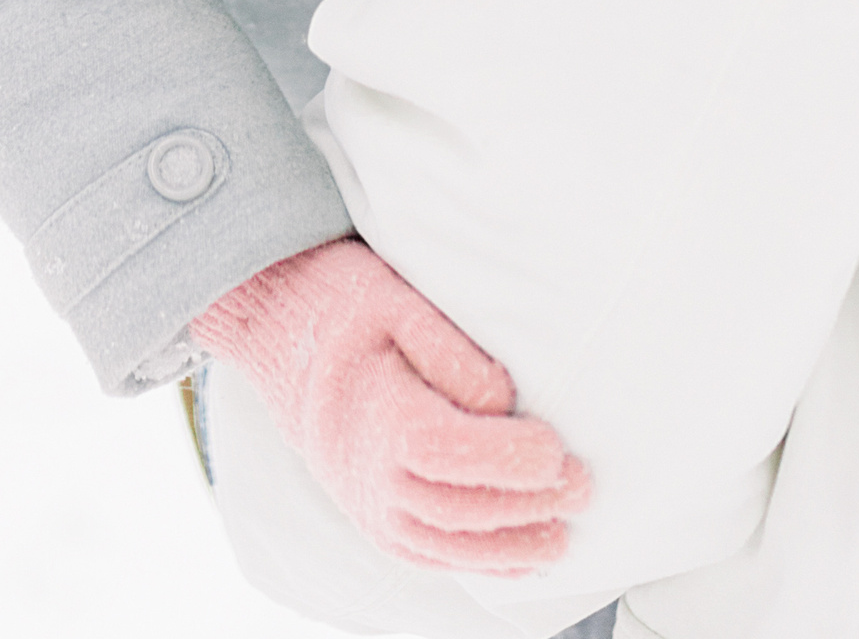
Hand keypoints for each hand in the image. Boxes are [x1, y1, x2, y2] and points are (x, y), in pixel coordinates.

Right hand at [191, 236, 591, 572]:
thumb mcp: (394, 297)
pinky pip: (426, 554)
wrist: (275, 329)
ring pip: (446, 544)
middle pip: (458, 507)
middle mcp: (366, 471)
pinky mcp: (370, 515)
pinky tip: (517, 556)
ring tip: (563, 535)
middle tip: (583, 487)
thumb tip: (502, 401)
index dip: (510, 457)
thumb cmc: (341, 302)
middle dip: (528, 505)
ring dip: (510, 546)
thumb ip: (450, 349)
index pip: (450, 452)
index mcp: (374, 413)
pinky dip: (475, 562)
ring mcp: (365, 502)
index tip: (557, 448)